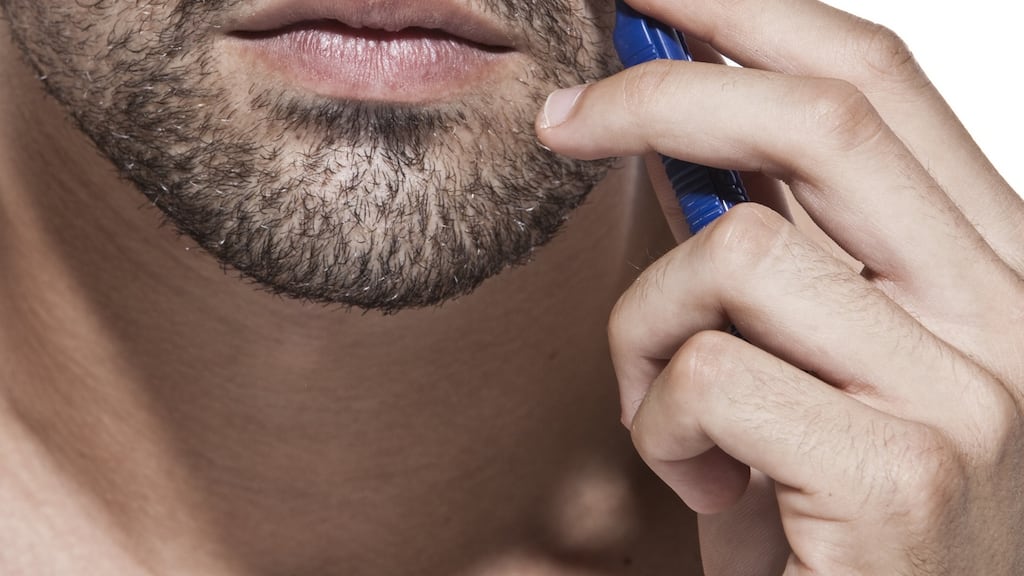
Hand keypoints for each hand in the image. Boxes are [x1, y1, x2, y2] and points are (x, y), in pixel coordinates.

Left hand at [536, 0, 1023, 572]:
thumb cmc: (822, 512)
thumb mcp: (794, 357)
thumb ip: (757, 241)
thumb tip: (663, 126)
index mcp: (990, 267)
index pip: (880, 81)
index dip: (751, 10)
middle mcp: (1006, 314)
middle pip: (825, 116)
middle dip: (661, 91)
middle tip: (561, 119)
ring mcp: (967, 395)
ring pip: (738, 254)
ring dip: (647, 327)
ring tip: (662, 410)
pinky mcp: (899, 478)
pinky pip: (710, 376)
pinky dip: (659, 423)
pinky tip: (702, 483)